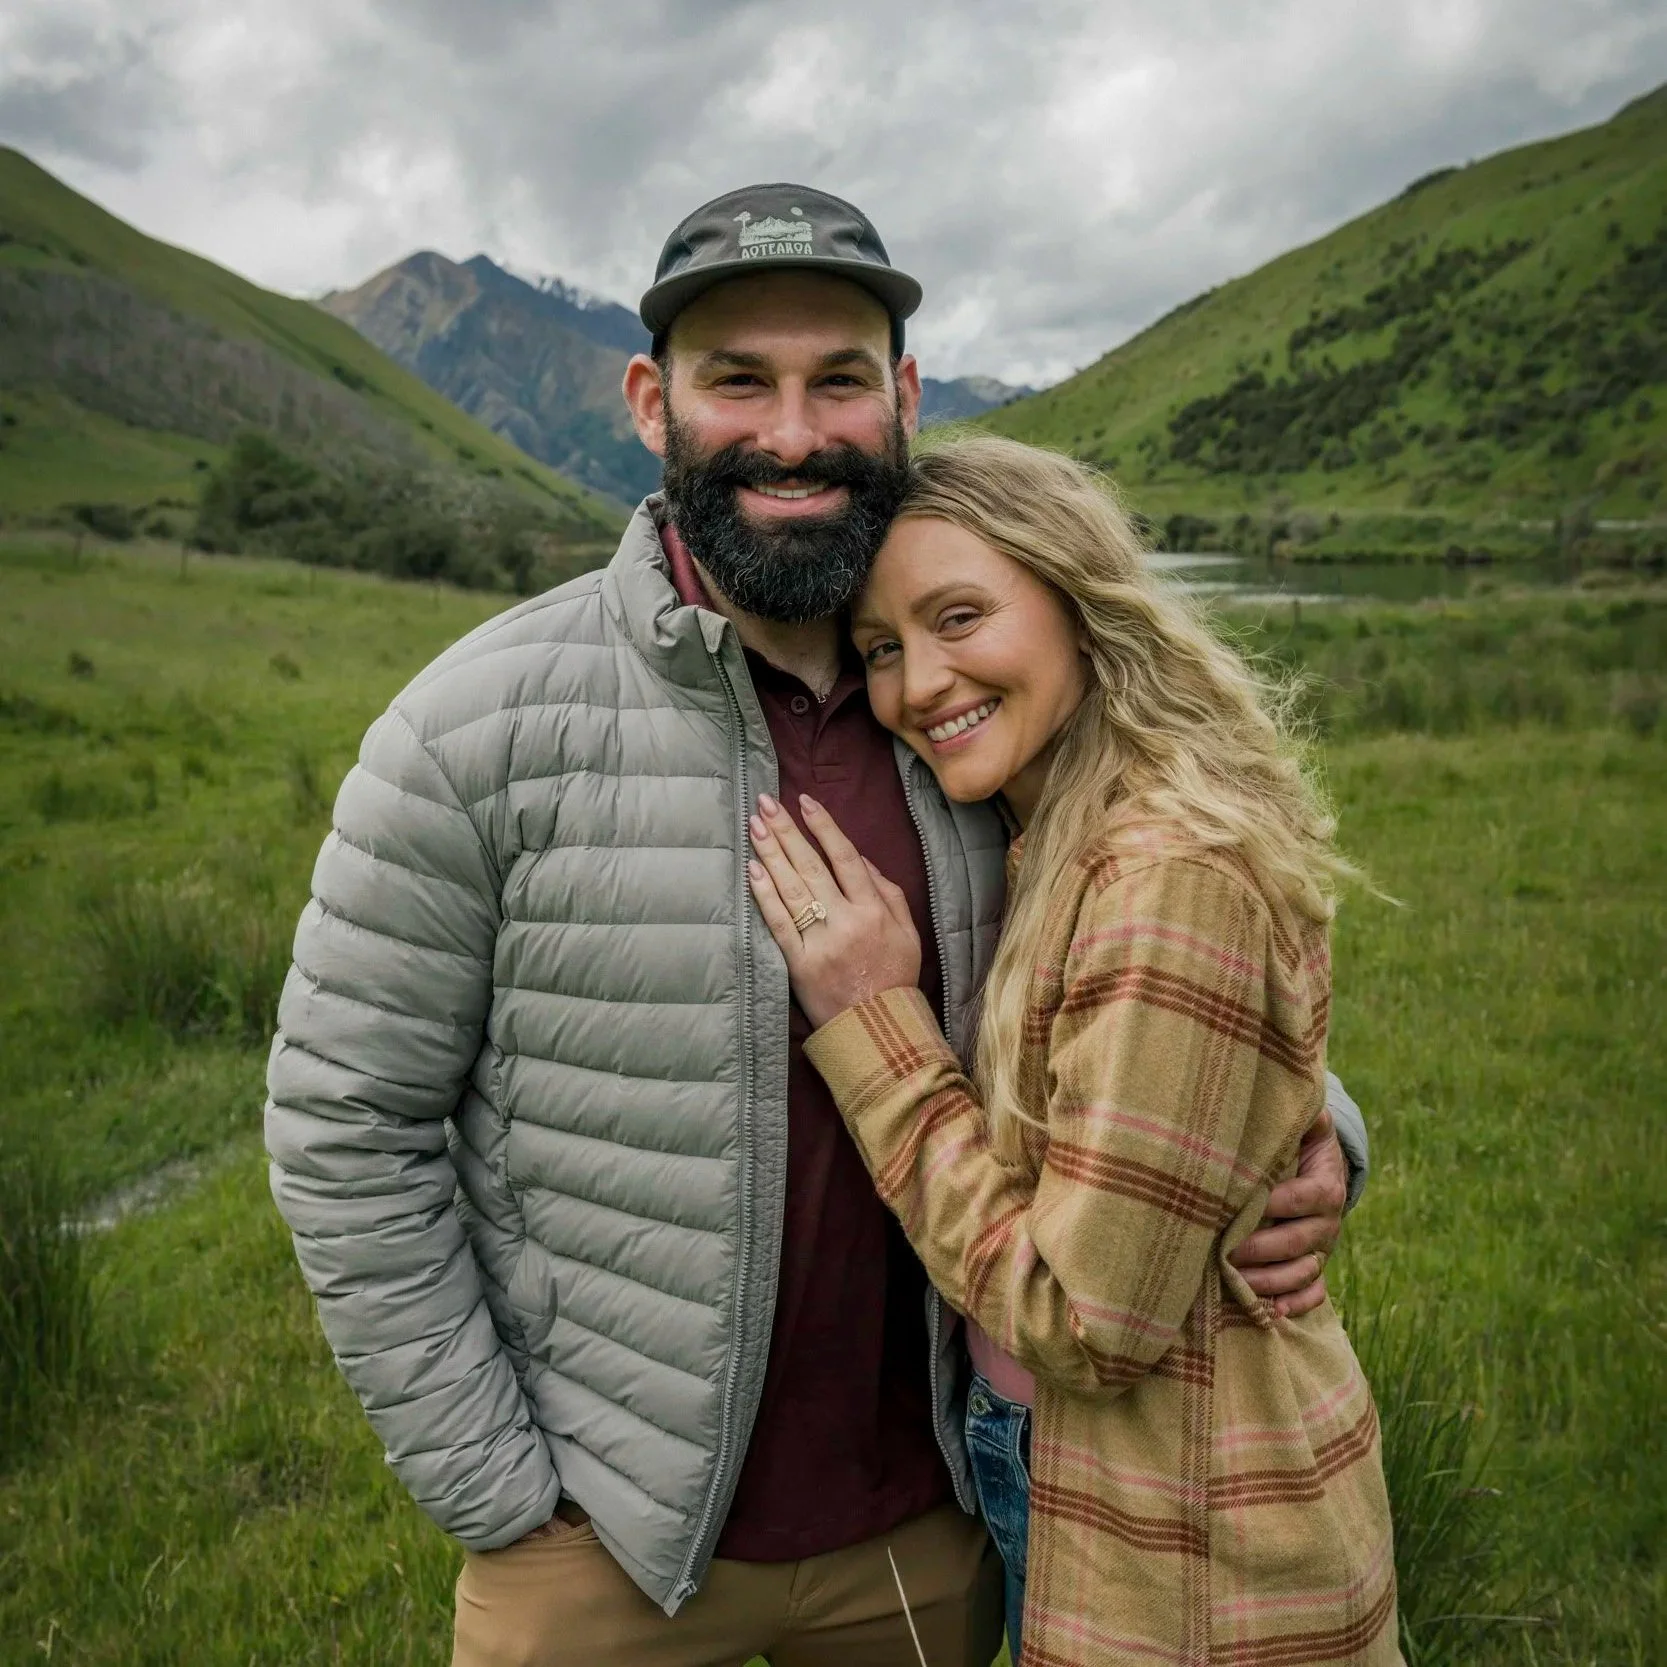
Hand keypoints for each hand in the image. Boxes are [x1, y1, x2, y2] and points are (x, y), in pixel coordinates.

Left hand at [747, 792, 920, 1029]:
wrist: (878, 1030)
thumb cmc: (894, 977)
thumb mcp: (907, 931)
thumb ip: (887, 891)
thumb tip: (860, 857)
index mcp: (874, 910)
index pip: (845, 857)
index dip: (824, 826)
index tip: (805, 801)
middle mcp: (847, 921)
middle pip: (812, 866)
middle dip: (787, 831)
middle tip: (766, 803)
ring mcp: (821, 943)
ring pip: (791, 889)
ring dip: (771, 854)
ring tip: (755, 826)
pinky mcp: (799, 964)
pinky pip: (778, 924)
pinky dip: (764, 896)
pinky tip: (753, 871)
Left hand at [1228, 1107, 1346, 1318]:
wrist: (1320, 1168)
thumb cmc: (1300, 1143)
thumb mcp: (1306, 1124)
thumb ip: (1301, 1114)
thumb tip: (1296, 1091)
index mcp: (1326, 1186)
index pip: (1305, 1198)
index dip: (1277, 1205)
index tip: (1244, 1207)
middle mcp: (1327, 1223)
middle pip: (1299, 1242)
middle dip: (1263, 1250)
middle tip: (1226, 1252)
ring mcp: (1321, 1249)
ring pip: (1303, 1272)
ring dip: (1272, 1282)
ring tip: (1239, 1285)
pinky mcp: (1314, 1266)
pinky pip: (1314, 1292)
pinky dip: (1296, 1304)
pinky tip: (1273, 1313)